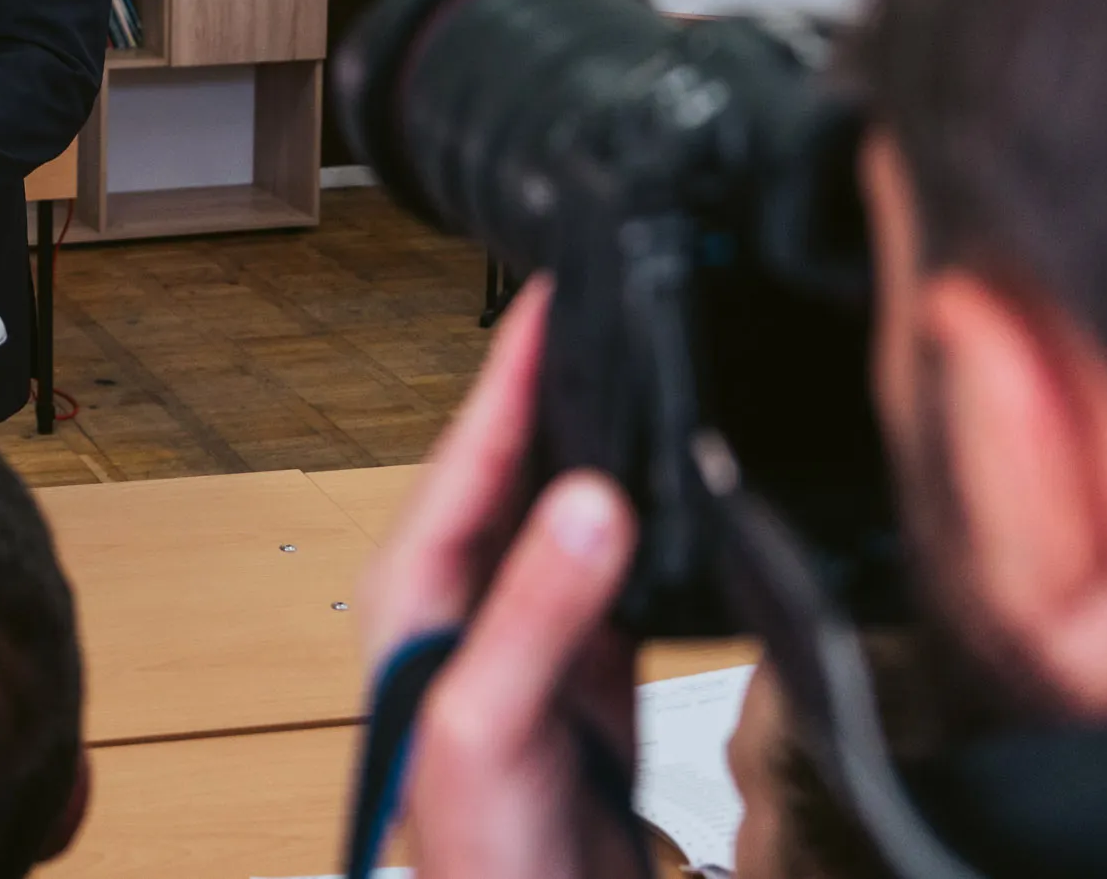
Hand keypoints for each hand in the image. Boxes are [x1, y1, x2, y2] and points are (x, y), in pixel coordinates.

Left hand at [356, 281, 641, 878]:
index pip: (473, 444)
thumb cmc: (472, 854)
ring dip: (614, 440)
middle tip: (629, 298)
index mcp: (417, 586)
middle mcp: (467, 591)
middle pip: (524, 458)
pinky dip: (653, 518)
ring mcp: (531, 624)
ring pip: (574, 501)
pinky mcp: (589, 664)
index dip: (516, 362)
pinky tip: (689, 483)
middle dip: (573, 381)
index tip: (561, 285)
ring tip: (664, 359)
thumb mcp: (490, 720)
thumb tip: (587, 495)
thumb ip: (537, 611)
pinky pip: (621, 560)